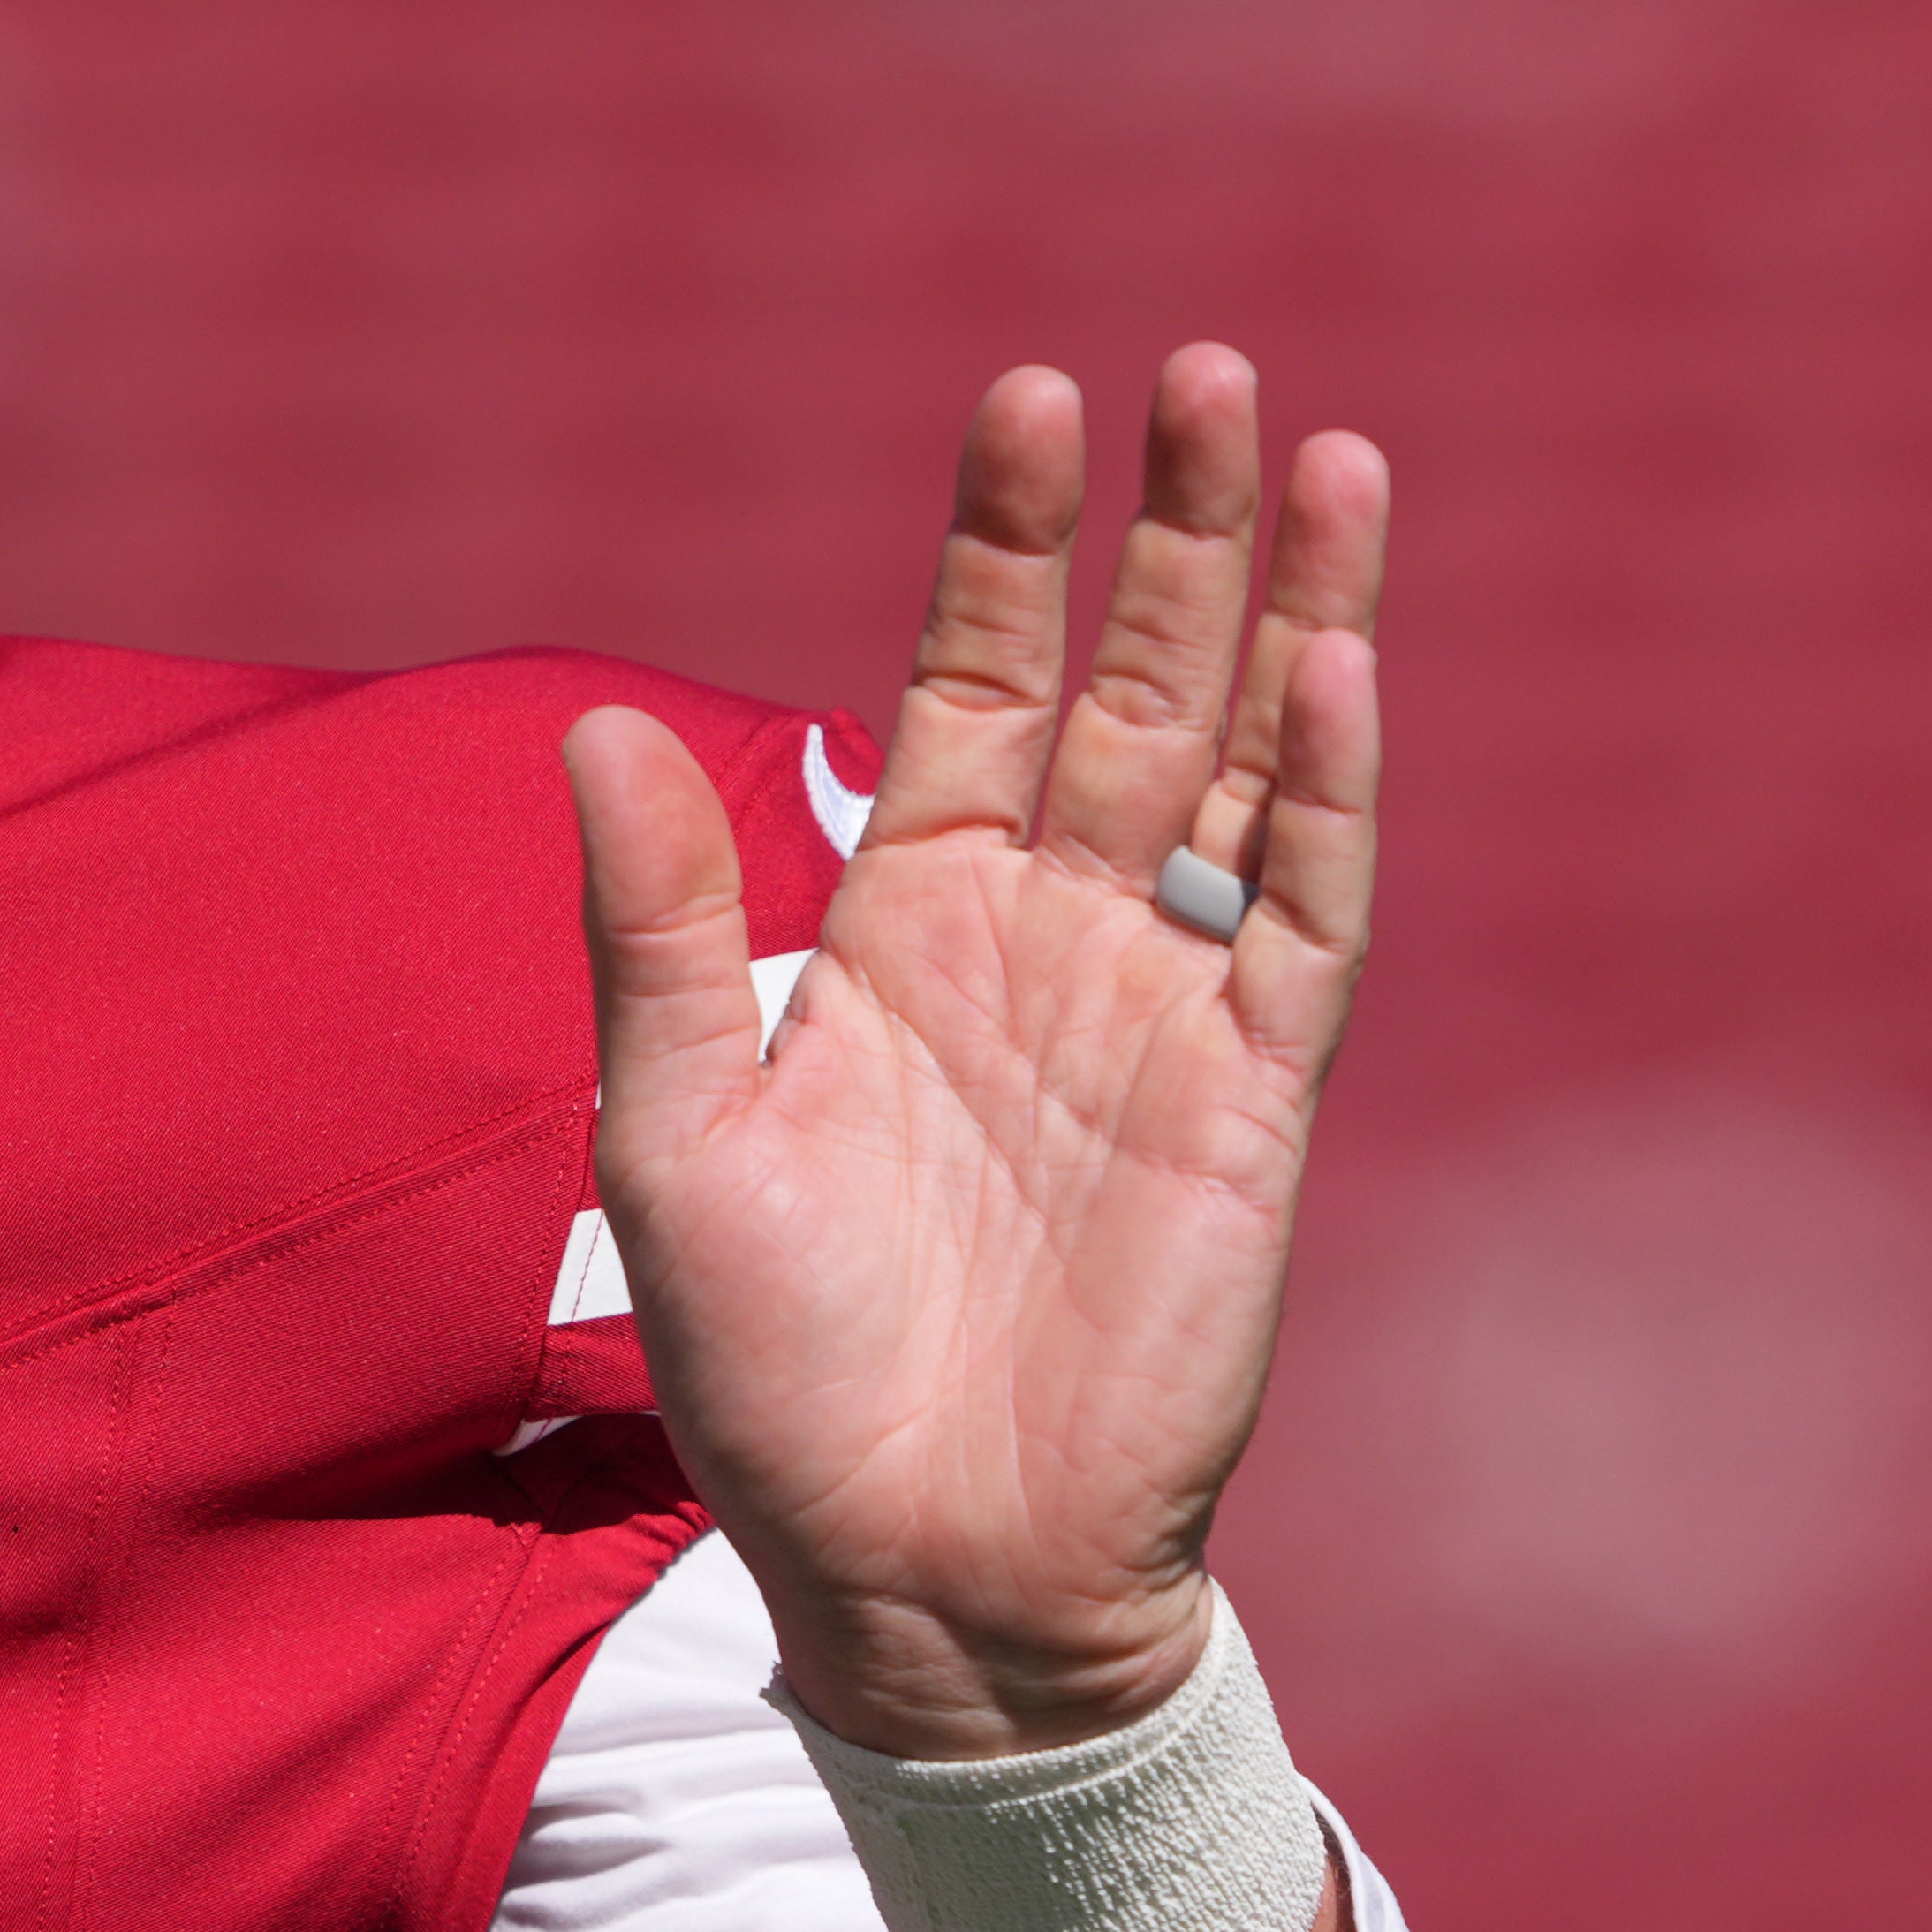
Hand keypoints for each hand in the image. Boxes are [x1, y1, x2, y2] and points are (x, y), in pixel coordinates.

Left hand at [567, 349, 1384, 1761]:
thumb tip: (594, 727)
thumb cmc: (771, 1363)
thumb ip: (655, 929)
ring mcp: (1158, 1010)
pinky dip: (1330, 800)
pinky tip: (1338, 673)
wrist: (905, 1563)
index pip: (971, 679)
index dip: (1003, 545)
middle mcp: (1047, 934)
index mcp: (906, 917)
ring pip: (1250, 770)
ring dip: (1289, 617)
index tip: (1030, 397)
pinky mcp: (1248, 1103)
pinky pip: (1302, 925)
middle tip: (1210, 367)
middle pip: (1133, 686)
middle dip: (1173, 531)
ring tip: (1328, 454)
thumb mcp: (673, 1126)